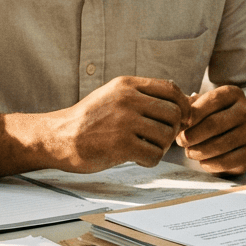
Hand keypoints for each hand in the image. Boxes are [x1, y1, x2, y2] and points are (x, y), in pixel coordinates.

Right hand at [45, 77, 192, 171]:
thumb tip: (186, 101)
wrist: (59, 137)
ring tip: (144, 148)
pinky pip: (154, 155)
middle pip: (174, 114)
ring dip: (160, 147)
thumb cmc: (88, 119)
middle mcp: (127, 100)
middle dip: (172, 129)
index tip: (180, 119)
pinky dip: (149, 160)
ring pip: (166, 136)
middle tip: (158, 138)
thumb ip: (144, 96)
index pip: (171, 90)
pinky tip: (137, 158)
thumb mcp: (114, 96)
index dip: (183, 106)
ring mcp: (124, 122)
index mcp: (127, 85)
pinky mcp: (120, 145)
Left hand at [176, 86, 245, 175]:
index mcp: (233, 94)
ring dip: (198, 151)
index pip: (211, 101)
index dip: (192, 114)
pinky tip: (203, 161)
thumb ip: (188, 106)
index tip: (180, 124)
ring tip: (189, 152)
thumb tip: (178, 116)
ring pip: (219, 145)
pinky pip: (225, 162)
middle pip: (213, 124)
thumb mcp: (203, 104)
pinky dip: (208, 164)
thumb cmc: (214, 116)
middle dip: (191, 135)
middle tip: (180, 141)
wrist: (241, 133)